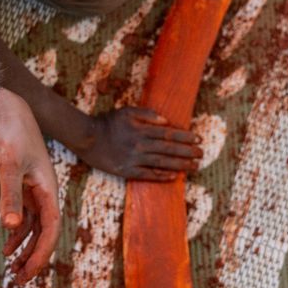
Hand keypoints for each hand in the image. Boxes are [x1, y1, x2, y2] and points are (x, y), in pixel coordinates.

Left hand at [0, 89, 59, 285]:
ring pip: (36, 227)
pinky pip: (26, 216)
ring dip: (26, 248)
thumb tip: (11, 227)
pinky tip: (7, 245)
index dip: (40, 255)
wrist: (7, 109)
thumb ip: (9, 195)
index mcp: (49, 188)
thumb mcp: (8, 165)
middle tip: (19, 280)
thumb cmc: (9, 134)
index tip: (26, 274)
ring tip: (12, 269)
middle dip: (34, 258)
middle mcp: (46, 191)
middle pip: (45, 233)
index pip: (50, 230)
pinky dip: (18, 233)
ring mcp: (36, 189)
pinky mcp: (24, 185)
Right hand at [69, 107, 201, 180]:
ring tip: (194, 166)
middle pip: (168, 149)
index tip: (198, 139)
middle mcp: (139, 145)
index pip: (168, 134)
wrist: (86, 137)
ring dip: (180, 165)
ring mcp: (133, 159)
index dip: (185, 137)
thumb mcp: (127, 111)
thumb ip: (147, 114)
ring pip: (161, 163)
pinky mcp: (126, 171)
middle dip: (187, 152)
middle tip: (201, 154)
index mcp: (141, 129)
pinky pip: (147, 175)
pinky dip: (161, 176)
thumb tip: (166, 121)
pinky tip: (174, 176)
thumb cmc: (107, 122)